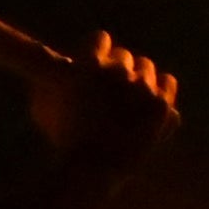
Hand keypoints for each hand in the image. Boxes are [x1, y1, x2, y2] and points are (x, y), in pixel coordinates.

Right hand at [44, 31, 180, 170]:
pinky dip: (159, 89)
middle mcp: (119, 70)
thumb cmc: (62, 138)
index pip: (100, 39)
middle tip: (110, 86)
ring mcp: (143, 87)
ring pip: (146, 67)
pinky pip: (167, 82)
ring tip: (129, 96)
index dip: (97, 51)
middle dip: (116, 68)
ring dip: (137, 78)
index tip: (96, 62)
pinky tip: (148, 100)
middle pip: (124, 55)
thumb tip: (59, 63)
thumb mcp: (42, 106)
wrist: (90, 170)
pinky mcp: (162, 104)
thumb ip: (47, 79)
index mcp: (90, 64)